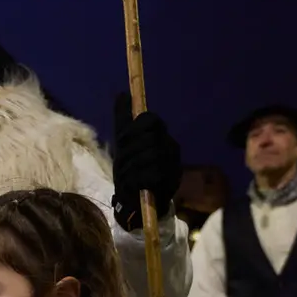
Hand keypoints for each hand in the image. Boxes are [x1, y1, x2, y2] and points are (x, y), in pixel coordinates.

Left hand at [111, 92, 181, 230]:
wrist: (135, 203)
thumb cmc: (130, 170)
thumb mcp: (124, 145)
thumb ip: (124, 121)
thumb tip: (122, 93)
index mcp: (160, 135)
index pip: (150, 119)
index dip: (133, 129)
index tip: (122, 141)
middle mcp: (171, 146)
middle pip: (148, 138)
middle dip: (129, 152)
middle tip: (122, 165)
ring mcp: (174, 164)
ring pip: (149, 156)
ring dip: (130, 169)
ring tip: (126, 178)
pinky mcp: (172, 182)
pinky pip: (152, 174)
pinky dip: (136, 181)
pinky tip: (132, 186)